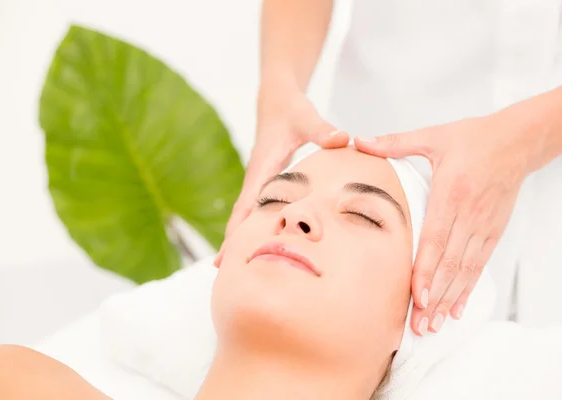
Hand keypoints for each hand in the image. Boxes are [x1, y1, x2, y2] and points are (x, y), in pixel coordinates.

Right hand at [214, 80, 349, 265]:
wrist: (277, 100)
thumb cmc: (290, 110)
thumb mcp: (305, 117)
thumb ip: (322, 130)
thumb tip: (341, 139)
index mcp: (263, 167)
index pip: (247, 204)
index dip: (239, 229)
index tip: (228, 252)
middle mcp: (256, 177)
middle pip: (239, 215)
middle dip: (230, 240)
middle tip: (219, 269)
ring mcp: (258, 180)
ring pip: (244, 213)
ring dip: (237, 236)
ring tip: (227, 265)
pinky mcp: (263, 181)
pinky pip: (253, 208)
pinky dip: (248, 226)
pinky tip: (251, 241)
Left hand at [354, 111, 538, 334]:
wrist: (517, 141)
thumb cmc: (473, 138)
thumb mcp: (433, 136)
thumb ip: (395, 143)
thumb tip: (360, 141)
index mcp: (452, 193)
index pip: (437, 238)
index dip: (427, 269)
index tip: (417, 296)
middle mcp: (470, 215)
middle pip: (450, 263)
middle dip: (435, 296)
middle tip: (420, 324)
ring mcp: (484, 226)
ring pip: (465, 269)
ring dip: (450, 299)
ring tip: (434, 324)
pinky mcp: (493, 231)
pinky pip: (479, 265)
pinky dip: (468, 288)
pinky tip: (457, 308)